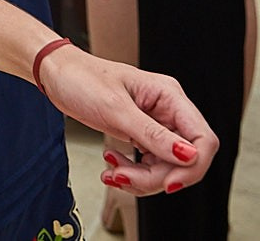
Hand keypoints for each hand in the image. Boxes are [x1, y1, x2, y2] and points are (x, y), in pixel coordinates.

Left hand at [37, 47, 216, 195]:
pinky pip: (149, 164)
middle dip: (156, 176)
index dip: (192, 166)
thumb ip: (153, 135)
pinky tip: (112, 164)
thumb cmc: (82, 79)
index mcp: (169, 96)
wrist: (57, 75)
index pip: (203, 139)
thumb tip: (189, 155)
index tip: (168, 184)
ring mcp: (155, 124)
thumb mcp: (116, 109)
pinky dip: (132, 172)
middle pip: (184, 159)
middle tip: (123, 177)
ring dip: (140, 178)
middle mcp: (167, 111)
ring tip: (112, 172)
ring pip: (166, 167)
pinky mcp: (141, 135)